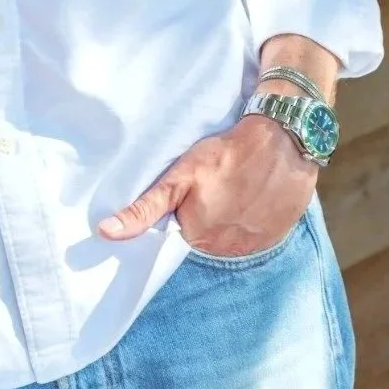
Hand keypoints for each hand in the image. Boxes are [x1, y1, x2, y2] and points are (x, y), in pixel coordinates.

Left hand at [97, 111, 317, 258]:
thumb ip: (145, 208)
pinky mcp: (276, 237)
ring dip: (228, 219)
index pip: (178, 234)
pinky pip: (255, 235)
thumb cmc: (227, 152)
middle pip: (203, 237)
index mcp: (197, 236)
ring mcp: (253, 246)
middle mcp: (225, 250)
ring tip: (232, 188)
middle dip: (203, 216)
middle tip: (212, 186)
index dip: (181, 213)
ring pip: (229, 237)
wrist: (283, 139)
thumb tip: (105, 234)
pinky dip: (252, 220)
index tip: (188, 196)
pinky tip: (252, 196)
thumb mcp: (180, 175)